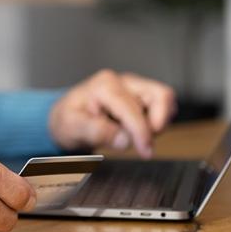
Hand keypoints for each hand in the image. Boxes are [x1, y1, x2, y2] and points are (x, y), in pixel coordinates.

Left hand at [49, 69, 176, 157]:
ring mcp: (133, 85)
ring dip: (159, 121)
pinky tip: (139, 129)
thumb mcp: (72, 127)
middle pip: (159, 97)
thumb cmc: (68, 119)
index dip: (142, 132)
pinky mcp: (140, 94)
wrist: (66, 117)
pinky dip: (158, 119)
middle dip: (154, 125)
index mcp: (104, 86)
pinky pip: (162, 104)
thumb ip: (97, 132)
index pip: (134, 108)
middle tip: (142, 144)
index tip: (144, 150)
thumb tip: (124, 139)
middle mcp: (122, 81)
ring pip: (164, 98)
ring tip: (138, 135)